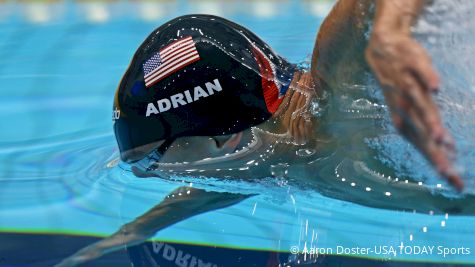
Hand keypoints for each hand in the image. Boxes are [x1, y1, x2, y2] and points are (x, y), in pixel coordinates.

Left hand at [365, 31, 463, 190]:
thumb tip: (445, 147)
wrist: (382, 51)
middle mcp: (405, 107)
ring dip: (429, 120)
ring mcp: (408, 85)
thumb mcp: (415, 109)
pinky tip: (437, 87)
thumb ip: (430, 127)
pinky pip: (420, 72)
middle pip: (421, 133)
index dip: (439, 164)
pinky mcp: (412, 64)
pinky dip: (428, 78)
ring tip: (440, 136)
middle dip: (433, 152)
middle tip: (446, 171)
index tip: (455, 184)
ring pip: (419, 105)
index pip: (424, 148)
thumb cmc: (402, 86)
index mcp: (406, 121)